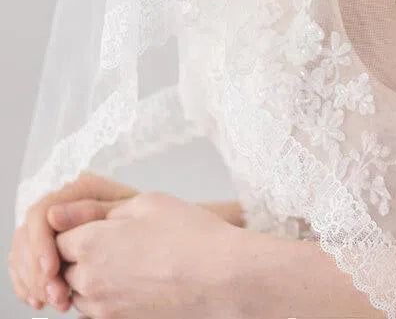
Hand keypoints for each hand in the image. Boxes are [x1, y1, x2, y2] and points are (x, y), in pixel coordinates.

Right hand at [8, 171, 139, 310]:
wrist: (166, 233)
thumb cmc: (153, 218)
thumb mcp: (130, 211)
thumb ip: (91, 212)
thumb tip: (54, 215)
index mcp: (80, 189)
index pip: (41, 214)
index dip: (41, 244)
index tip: (52, 272)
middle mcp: (64, 203)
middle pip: (28, 236)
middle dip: (36, 271)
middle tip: (57, 296)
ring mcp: (56, 226)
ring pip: (23, 252)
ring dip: (31, 281)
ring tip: (55, 301)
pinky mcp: (54, 247)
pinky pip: (26, 265)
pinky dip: (28, 284)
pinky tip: (41, 299)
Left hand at [52, 190, 244, 318]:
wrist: (222, 278)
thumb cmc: (190, 234)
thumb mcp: (147, 203)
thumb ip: (99, 209)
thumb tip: (65, 215)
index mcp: (92, 244)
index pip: (56, 238)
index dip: (72, 227)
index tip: (93, 221)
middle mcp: (90, 281)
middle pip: (62, 268)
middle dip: (76, 253)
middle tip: (110, 238)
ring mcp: (105, 308)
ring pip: (77, 293)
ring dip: (88, 277)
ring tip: (124, 259)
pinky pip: (97, 310)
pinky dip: (104, 295)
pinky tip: (134, 279)